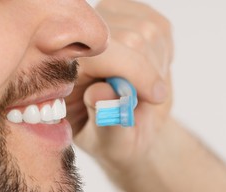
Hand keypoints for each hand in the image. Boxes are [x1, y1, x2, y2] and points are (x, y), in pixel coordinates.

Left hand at [67, 0, 173, 175]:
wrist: (128, 123)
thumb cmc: (115, 136)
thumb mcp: (112, 144)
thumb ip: (107, 123)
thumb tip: (101, 93)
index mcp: (62, 72)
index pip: (101, 55)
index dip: (135, 72)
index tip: (156, 96)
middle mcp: (76, 39)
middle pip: (132, 39)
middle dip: (150, 72)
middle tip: (150, 98)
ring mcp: (99, 22)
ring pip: (149, 30)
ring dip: (158, 64)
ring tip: (146, 87)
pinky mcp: (124, 14)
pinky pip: (158, 25)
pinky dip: (163, 51)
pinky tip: (149, 69)